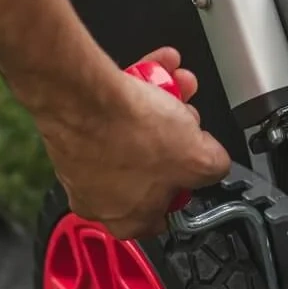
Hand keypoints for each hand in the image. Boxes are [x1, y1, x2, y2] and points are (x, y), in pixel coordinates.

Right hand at [33, 47, 231, 239]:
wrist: (81, 93)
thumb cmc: (129, 134)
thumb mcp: (200, 159)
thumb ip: (214, 168)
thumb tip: (215, 161)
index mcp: (129, 219)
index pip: (169, 212)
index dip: (189, 181)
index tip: (196, 161)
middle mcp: (100, 197)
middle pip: (154, 164)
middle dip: (176, 132)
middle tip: (187, 113)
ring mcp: (83, 164)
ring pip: (134, 133)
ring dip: (161, 104)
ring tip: (177, 82)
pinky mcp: (72, 132)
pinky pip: (111, 113)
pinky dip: (135, 91)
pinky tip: (155, 69)